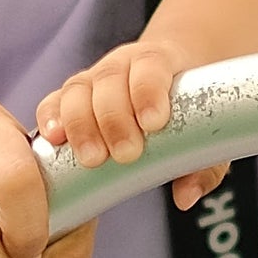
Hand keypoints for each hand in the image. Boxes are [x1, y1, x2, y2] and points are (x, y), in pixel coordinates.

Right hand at [35, 41, 227, 209]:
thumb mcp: (207, 130)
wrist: (171, 70)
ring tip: (90, 158)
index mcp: (159, 60)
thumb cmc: (189, 105)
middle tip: (124, 154)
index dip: (148, 90)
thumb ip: (204, 164)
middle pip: (109, 79)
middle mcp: (122, 63)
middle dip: (114, 118)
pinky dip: (50, 117)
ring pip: (78, 89)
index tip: (153, 122)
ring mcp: (93, 78)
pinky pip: (53, 100)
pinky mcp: (71, 96)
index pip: (151, 65)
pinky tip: (51, 139)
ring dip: (80, 124)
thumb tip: (185, 197)